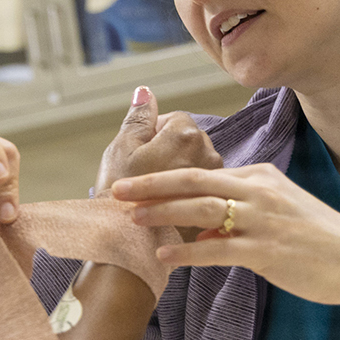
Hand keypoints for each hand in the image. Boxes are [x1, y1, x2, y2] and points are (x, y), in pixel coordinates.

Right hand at [95, 86, 221, 240]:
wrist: (132, 248)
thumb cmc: (120, 198)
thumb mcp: (121, 149)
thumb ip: (139, 117)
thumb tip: (146, 91)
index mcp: (185, 134)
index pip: (173, 120)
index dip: (152, 136)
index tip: (139, 158)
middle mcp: (209, 153)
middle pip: (189, 142)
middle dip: (169, 154)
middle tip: (145, 178)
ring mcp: (217, 181)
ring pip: (198, 166)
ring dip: (180, 175)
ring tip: (158, 197)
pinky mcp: (219, 205)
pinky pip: (205, 191)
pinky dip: (191, 196)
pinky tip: (172, 211)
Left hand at [110, 164, 339, 305]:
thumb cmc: (319, 239)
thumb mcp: (279, 212)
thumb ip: (239, 214)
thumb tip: (202, 230)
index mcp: (260, 177)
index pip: (202, 171)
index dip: (163, 176)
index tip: (133, 181)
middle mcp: (259, 191)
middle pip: (193, 180)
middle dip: (150, 184)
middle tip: (116, 189)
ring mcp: (263, 220)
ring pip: (200, 209)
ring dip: (161, 212)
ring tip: (130, 218)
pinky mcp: (267, 251)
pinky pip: (217, 249)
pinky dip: (187, 250)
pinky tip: (163, 255)